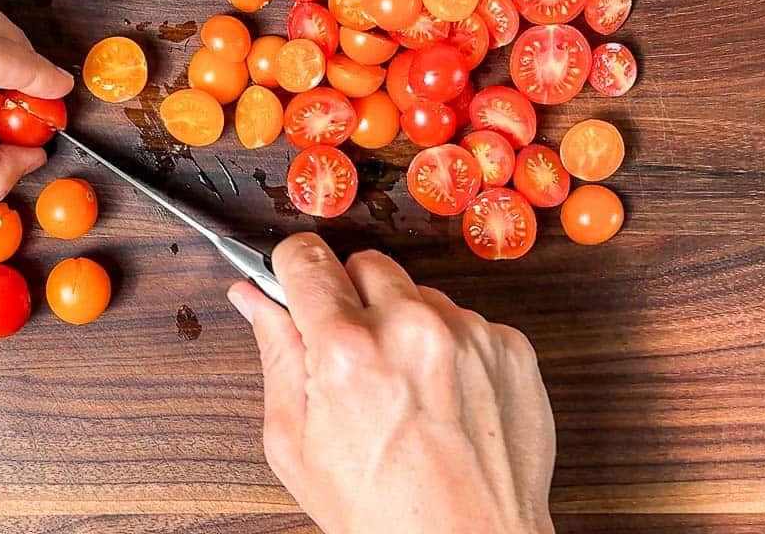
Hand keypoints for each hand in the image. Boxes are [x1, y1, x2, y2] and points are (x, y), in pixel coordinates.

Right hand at [228, 233, 555, 533]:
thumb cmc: (383, 512)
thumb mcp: (295, 443)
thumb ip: (275, 354)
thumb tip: (253, 298)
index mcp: (349, 349)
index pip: (307, 257)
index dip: (292, 267)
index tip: (293, 279)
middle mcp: (413, 328)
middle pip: (364, 263)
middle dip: (350, 297)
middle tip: (350, 354)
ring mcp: (470, 334)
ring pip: (418, 293)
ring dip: (403, 323)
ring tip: (403, 388)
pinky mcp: (511, 348)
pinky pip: (466, 321)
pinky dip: (449, 348)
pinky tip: (441, 397)